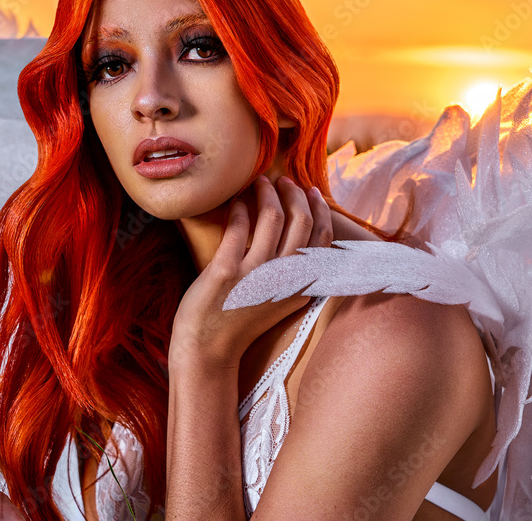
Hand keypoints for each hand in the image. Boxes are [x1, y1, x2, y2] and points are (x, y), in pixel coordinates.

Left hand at [169, 175, 333, 370]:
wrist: (209, 350)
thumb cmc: (241, 322)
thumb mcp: (280, 300)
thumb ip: (293, 273)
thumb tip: (300, 232)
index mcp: (301, 287)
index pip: (323, 238)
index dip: (320, 209)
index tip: (310, 191)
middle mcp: (284, 279)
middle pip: (301, 221)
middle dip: (294, 194)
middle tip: (283, 181)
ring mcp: (256, 275)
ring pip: (272, 216)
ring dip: (267, 192)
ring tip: (259, 183)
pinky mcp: (227, 271)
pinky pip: (239, 226)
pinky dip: (241, 208)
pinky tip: (237, 201)